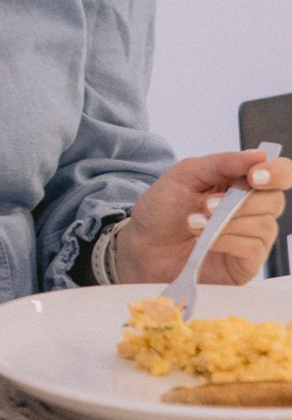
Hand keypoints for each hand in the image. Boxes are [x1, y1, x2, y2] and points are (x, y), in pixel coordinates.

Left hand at [116, 151, 291, 285]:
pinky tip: (205, 241)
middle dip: (241, 200)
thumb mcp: (186, 175)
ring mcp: (251, 237)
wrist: (141, 246)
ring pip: (265, 225)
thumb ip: (222, 163)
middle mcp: (252, 209)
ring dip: (228, 222)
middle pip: (274, 200)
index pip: (279, 174)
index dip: (276, 172)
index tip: (255, 175)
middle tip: (206, 204)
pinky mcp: (245, 264)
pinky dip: (228, 241)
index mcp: (240, 183)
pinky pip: (253, 248)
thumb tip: (259, 155)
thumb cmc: (162, 209)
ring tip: (194, 223)